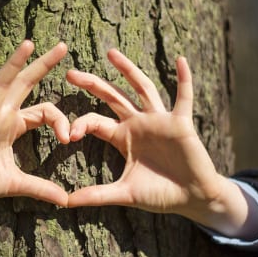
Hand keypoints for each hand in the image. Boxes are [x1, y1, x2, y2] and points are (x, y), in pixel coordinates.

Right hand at [0, 41, 69, 232]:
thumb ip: (40, 188)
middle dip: (43, 64)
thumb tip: (65, 201)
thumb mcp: (16, 184)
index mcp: (14, 125)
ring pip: (1, 84)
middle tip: (63, 45)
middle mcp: (1, 114)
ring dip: (15, 64)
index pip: (44, 111)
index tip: (69, 139)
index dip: (60, 120)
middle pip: (25, 83)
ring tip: (29, 44)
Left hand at [65, 49, 257, 237]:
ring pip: (142, 88)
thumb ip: (96, 195)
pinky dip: (184, 79)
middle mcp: (139, 123)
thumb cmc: (159, 194)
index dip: (81, 124)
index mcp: (123, 137)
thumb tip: (66, 203)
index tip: (69, 135)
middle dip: (93, 84)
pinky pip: (184, 97)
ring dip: (128, 70)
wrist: (191, 198)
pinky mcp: (180, 123)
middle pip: (112, 97)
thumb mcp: (124, 193)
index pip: (95, 121)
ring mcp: (159, 120)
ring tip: (111, 53)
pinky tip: (180, 60)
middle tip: (70, 73)